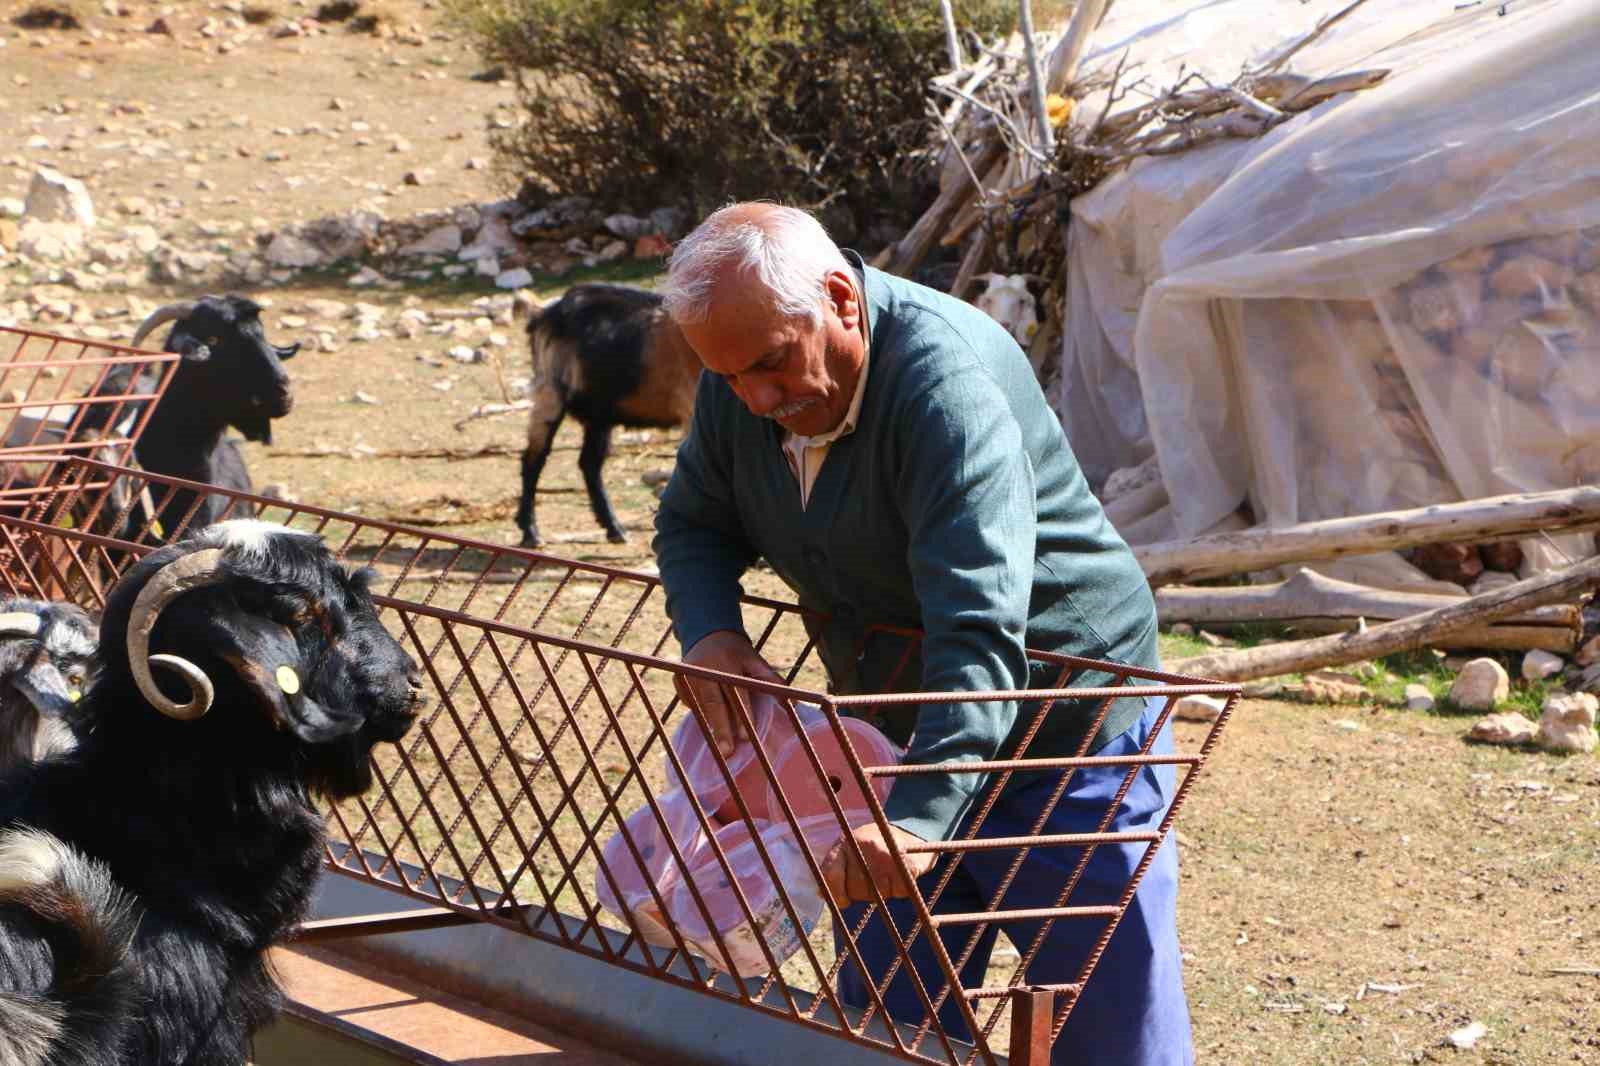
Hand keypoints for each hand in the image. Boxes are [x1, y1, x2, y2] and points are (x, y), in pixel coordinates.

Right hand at [676, 630, 783, 755]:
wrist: (708, 634)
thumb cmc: (737, 653)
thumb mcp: (755, 661)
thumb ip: (771, 680)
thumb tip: (794, 703)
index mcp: (726, 663)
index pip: (735, 693)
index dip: (741, 714)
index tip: (745, 736)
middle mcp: (704, 669)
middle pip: (713, 704)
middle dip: (721, 729)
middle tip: (727, 752)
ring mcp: (688, 675)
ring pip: (700, 707)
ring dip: (711, 726)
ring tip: (720, 747)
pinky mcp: (678, 681)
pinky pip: (691, 704)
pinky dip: (701, 713)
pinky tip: (708, 719)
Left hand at [820, 823, 936, 907]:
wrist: (911, 830)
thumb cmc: (874, 844)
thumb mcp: (849, 847)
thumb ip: (833, 868)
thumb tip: (821, 894)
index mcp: (846, 842)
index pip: (831, 876)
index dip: (836, 894)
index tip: (845, 901)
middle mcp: (865, 846)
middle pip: (856, 890)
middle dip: (864, 892)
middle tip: (873, 877)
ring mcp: (887, 855)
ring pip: (878, 895)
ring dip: (883, 892)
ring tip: (886, 873)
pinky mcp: (907, 865)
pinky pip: (898, 893)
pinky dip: (899, 889)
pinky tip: (899, 875)